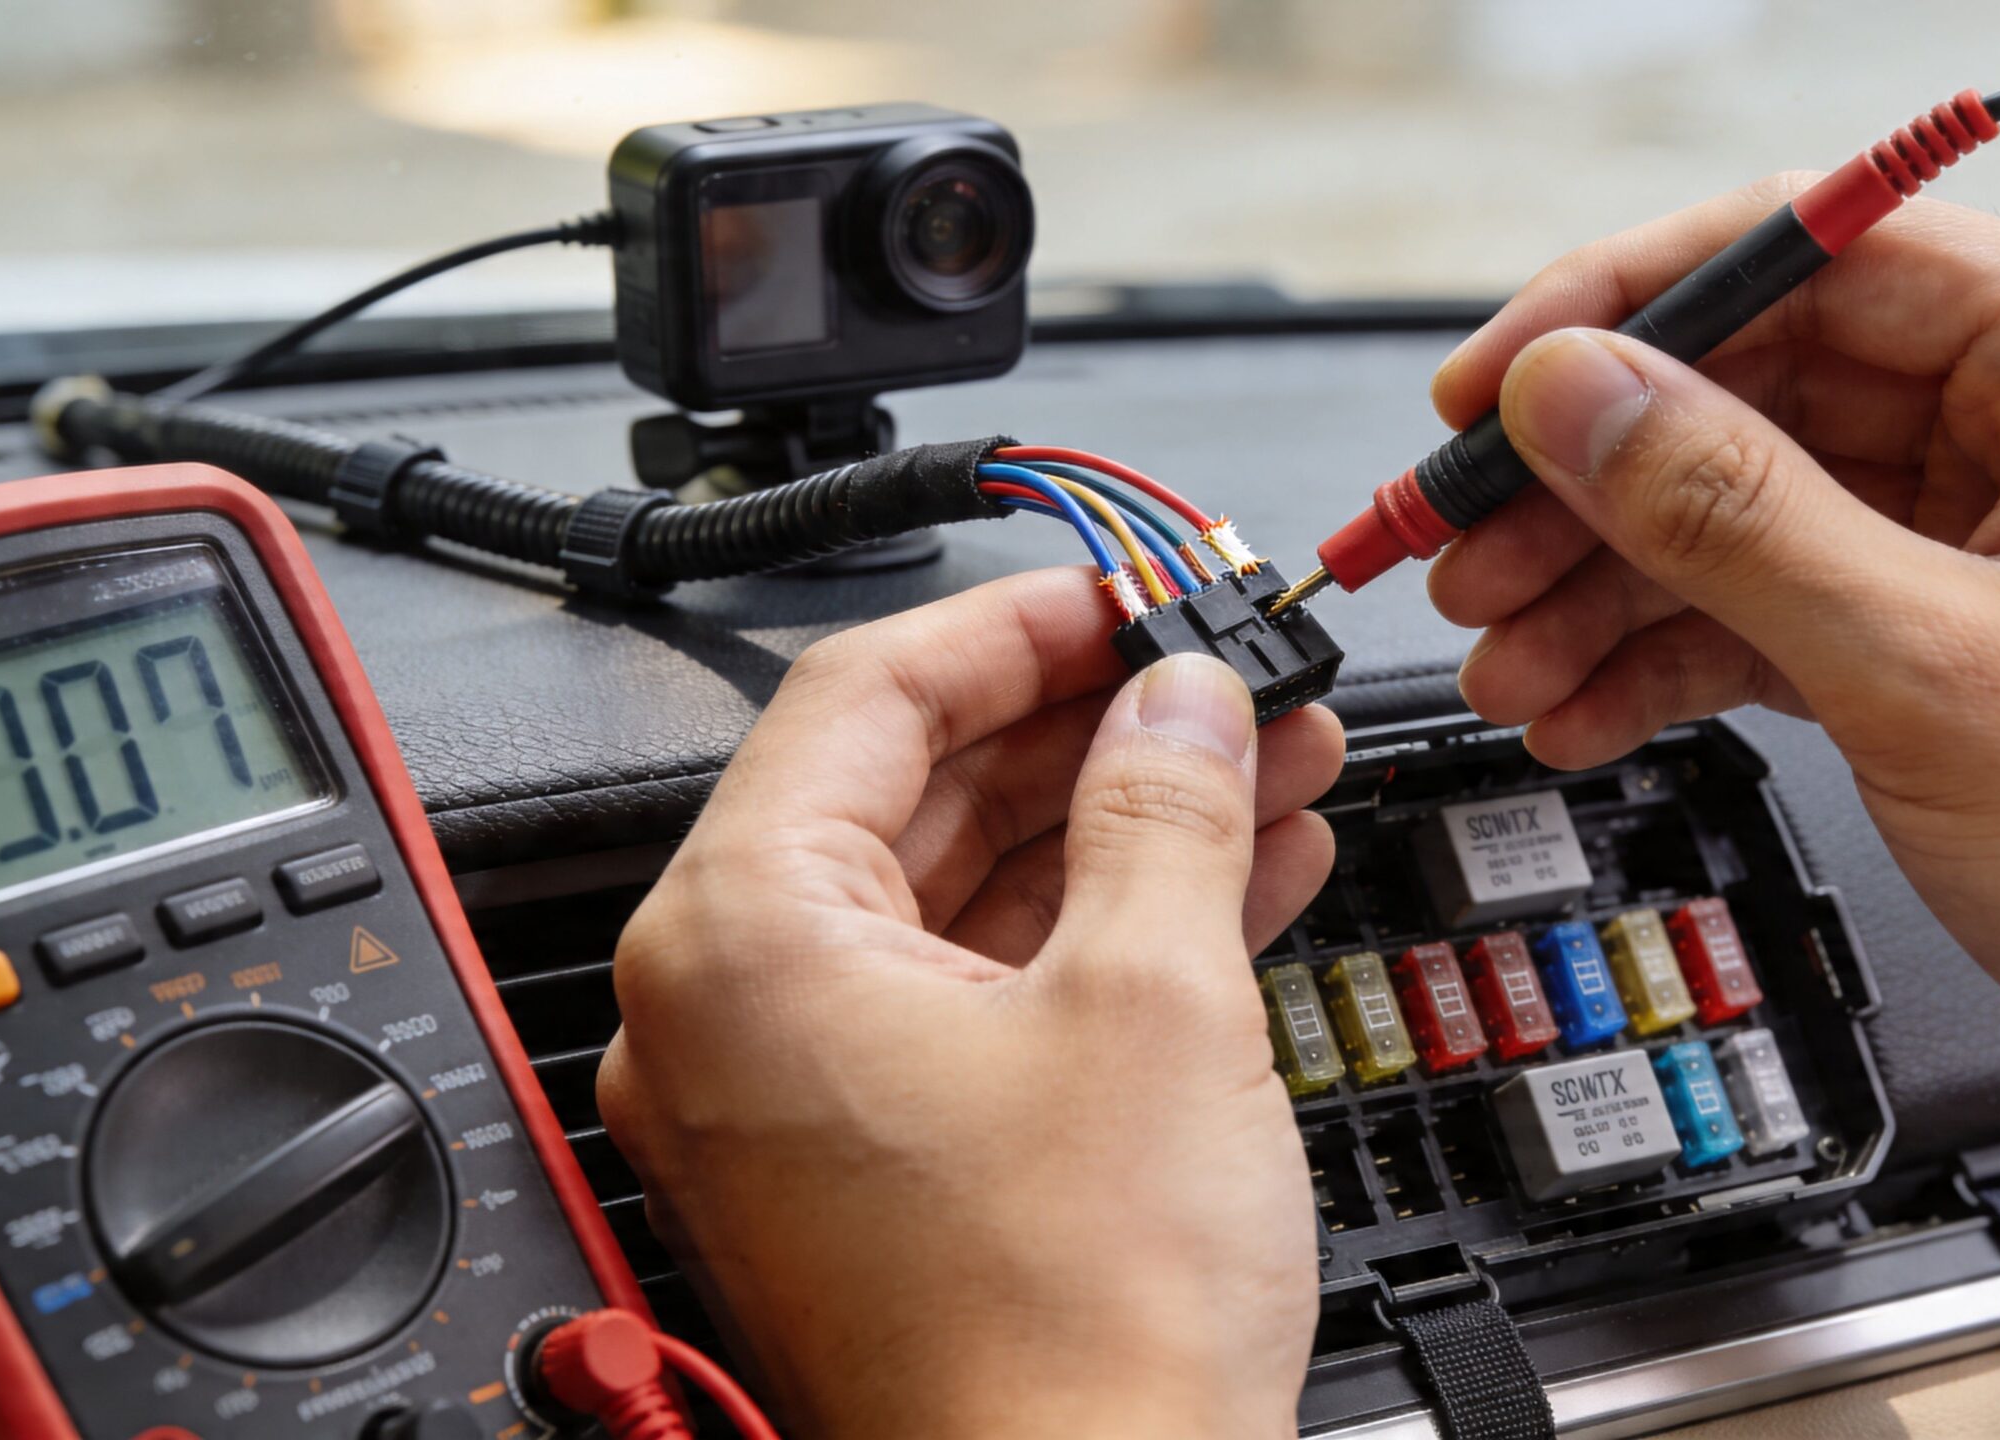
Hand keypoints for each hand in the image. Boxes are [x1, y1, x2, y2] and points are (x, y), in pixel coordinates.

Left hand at [597, 569, 1343, 1439]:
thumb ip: (1164, 801)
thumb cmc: (1069, 1338)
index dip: (1024, 622)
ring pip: (967, 896)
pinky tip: (1233, 880)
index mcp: (740, 943)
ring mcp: (802, 1103)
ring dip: (1123, 823)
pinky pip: (984, 997)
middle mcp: (733, 1018)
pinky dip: (1102, 934)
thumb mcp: (1151, 999)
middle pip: (917, 790)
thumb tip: (1181, 695)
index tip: (1130, 590)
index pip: (866, 694)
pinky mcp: (881, 1168)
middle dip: (1097, 726)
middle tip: (1222, 677)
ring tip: (1266, 763)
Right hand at [1429, 177, 1999, 1419]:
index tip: (1495, 381)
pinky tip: (1582, 705)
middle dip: (1598, 477)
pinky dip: (1677, 656)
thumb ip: (1729, 512)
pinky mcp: (1967, 644)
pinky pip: (1783, 611)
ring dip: (1613, 582)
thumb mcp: (1928, 667)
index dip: (1628, 308)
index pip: (1820, 254)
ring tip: (1503, 649)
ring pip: (1757, 510)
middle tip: (1465, 540)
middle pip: (1766, 388)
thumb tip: (1579, 395)